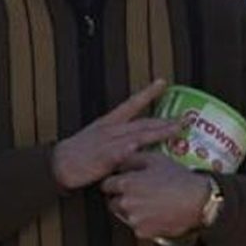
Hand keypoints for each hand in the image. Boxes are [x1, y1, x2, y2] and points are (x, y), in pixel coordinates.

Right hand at [51, 80, 178, 190]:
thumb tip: (135, 141)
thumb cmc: (79, 153)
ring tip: (175, 129)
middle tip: (185, 118)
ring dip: (158, 132)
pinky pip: (120, 153)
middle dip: (165, 121)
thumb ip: (118, 138)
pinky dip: (131, 150)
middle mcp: (112, 129)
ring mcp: (109, 143)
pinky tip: (140, 147)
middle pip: (143, 122)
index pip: (132, 104)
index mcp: (109, 123)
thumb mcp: (98, 138)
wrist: (60, 164)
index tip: (163, 82)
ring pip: (138, 135)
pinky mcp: (104, 158)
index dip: (148, 93)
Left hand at [100, 153, 214, 241]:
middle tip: (138, 193)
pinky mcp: (143, 232)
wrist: (198, 201)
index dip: (114, 183)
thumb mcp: (155, 159)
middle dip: (121, 198)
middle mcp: (126, 203)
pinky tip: (156, 213)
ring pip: (124, 215)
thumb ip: (132, 158)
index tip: (122, 182)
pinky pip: (137, 226)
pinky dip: (143, 221)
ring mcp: (134, 219)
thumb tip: (120, 161)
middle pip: (112, 202)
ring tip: (150, 202)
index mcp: (126, 184)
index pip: (106, 185)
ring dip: (131, 210)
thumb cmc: (178, 178)